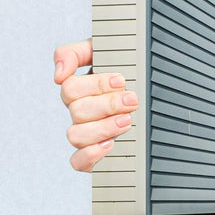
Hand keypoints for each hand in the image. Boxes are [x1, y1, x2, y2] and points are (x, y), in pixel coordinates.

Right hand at [54, 39, 138, 172]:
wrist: (155, 95)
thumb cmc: (127, 72)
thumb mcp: (104, 52)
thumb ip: (75, 53)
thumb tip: (58, 74)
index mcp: (80, 89)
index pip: (70, 88)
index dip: (96, 84)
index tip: (121, 80)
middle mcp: (80, 112)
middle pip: (77, 111)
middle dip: (108, 104)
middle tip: (131, 100)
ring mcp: (86, 134)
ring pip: (75, 135)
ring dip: (103, 127)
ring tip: (127, 120)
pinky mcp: (93, 155)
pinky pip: (78, 162)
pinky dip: (91, 154)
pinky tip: (110, 144)